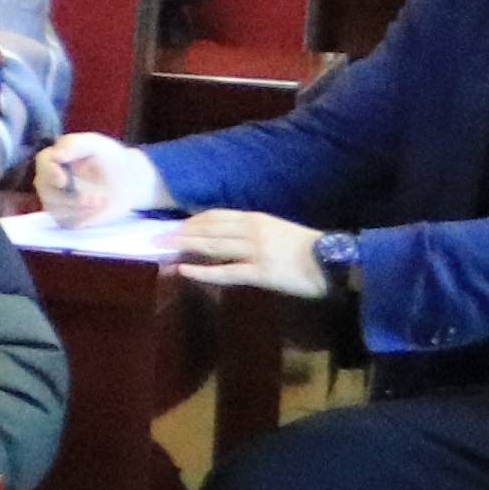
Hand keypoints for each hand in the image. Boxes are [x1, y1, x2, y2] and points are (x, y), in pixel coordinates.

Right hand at [32, 134, 163, 223]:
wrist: (126, 181)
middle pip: (46, 190)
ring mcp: (55, 200)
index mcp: (54, 158)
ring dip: (79, 208)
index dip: (50, 172)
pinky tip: (96, 211)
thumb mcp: (97, 145)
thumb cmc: (109, 159)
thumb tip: (56, 155)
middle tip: (94, 198)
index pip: (43, 164)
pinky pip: (66, 222)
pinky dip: (83, 218)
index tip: (64, 180)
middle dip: (70, 197)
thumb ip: (75, 144)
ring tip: (101, 201)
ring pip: (55, 208)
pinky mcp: (65, 216)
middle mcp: (49, 180)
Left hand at [174, 207, 333, 296]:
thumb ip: (249, 231)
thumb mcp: (275, 231)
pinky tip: (184, 271)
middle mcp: (251, 231)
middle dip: (179, 233)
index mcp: (255, 219)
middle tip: (154, 238)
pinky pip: (226, 272)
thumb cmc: (305, 249)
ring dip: (184, 248)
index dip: (190, 221)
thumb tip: (222, 236)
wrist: (334, 262)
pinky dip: (202, 271)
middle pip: (207, 229)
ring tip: (162, 251)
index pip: (214, 216)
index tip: (172, 226)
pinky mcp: (260, 273)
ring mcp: (255, 252)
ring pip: (212, 247)